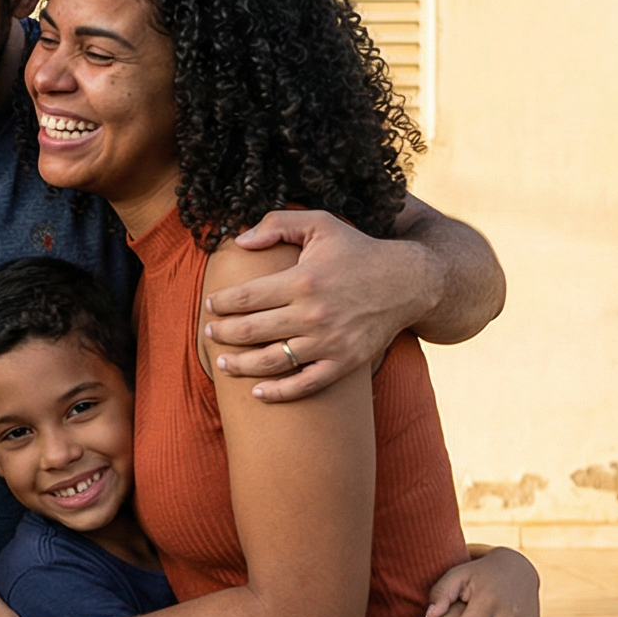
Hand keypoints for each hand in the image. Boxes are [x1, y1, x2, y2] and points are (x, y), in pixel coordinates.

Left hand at [203, 210, 433, 403]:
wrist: (408, 281)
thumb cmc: (358, 250)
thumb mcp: (320, 223)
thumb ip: (276, 223)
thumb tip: (239, 241)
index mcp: (302, 280)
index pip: (245, 297)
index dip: (220, 304)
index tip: (210, 305)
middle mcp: (313, 314)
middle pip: (251, 331)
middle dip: (222, 334)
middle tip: (210, 334)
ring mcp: (329, 341)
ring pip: (271, 362)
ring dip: (240, 365)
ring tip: (222, 362)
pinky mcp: (345, 362)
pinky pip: (306, 384)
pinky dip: (280, 393)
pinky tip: (258, 392)